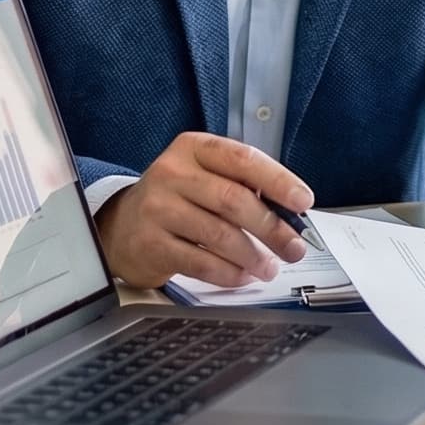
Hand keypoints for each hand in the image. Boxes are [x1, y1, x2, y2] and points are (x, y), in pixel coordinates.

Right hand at [93, 132, 312, 289]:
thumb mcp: (204, 176)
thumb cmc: (178, 199)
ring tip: (270, 267)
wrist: (120, 226)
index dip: (278, 180)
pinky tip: (243, 276)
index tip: (303, 201)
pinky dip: (228, 273)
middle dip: (272, 227)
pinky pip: (200, 262)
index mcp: (193, 148)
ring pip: (219, 234)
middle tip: (295, 247)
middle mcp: (172, 173)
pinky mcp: (150, 244)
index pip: (243, 159)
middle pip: (233, 199)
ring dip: (253, 256)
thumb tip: (290, 214)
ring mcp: (157, 208)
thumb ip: (242, 185)